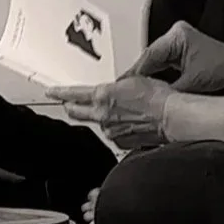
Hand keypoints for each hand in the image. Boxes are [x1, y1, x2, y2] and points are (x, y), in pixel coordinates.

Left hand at [45, 76, 174, 150]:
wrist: (171, 117)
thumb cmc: (157, 98)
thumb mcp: (132, 81)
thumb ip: (115, 87)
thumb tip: (112, 89)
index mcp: (102, 95)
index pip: (72, 94)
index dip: (59, 93)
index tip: (51, 92)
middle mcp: (102, 115)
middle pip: (76, 112)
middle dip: (70, 106)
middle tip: (68, 103)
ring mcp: (110, 130)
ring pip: (97, 123)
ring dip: (100, 118)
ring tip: (117, 112)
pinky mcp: (120, 141)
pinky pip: (112, 134)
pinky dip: (116, 129)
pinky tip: (128, 124)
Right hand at [128, 21, 223, 94]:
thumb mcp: (191, 84)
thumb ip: (166, 91)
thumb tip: (148, 100)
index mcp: (177, 37)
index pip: (148, 56)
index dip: (135, 74)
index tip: (123, 87)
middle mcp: (175, 34)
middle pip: (148, 56)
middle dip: (138, 75)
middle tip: (124, 91)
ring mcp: (177, 40)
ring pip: (153, 59)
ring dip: (145, 75)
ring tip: (134, 90)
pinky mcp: (179, 48)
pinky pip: (160, 61)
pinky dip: (154, 73)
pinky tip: (148, 85)